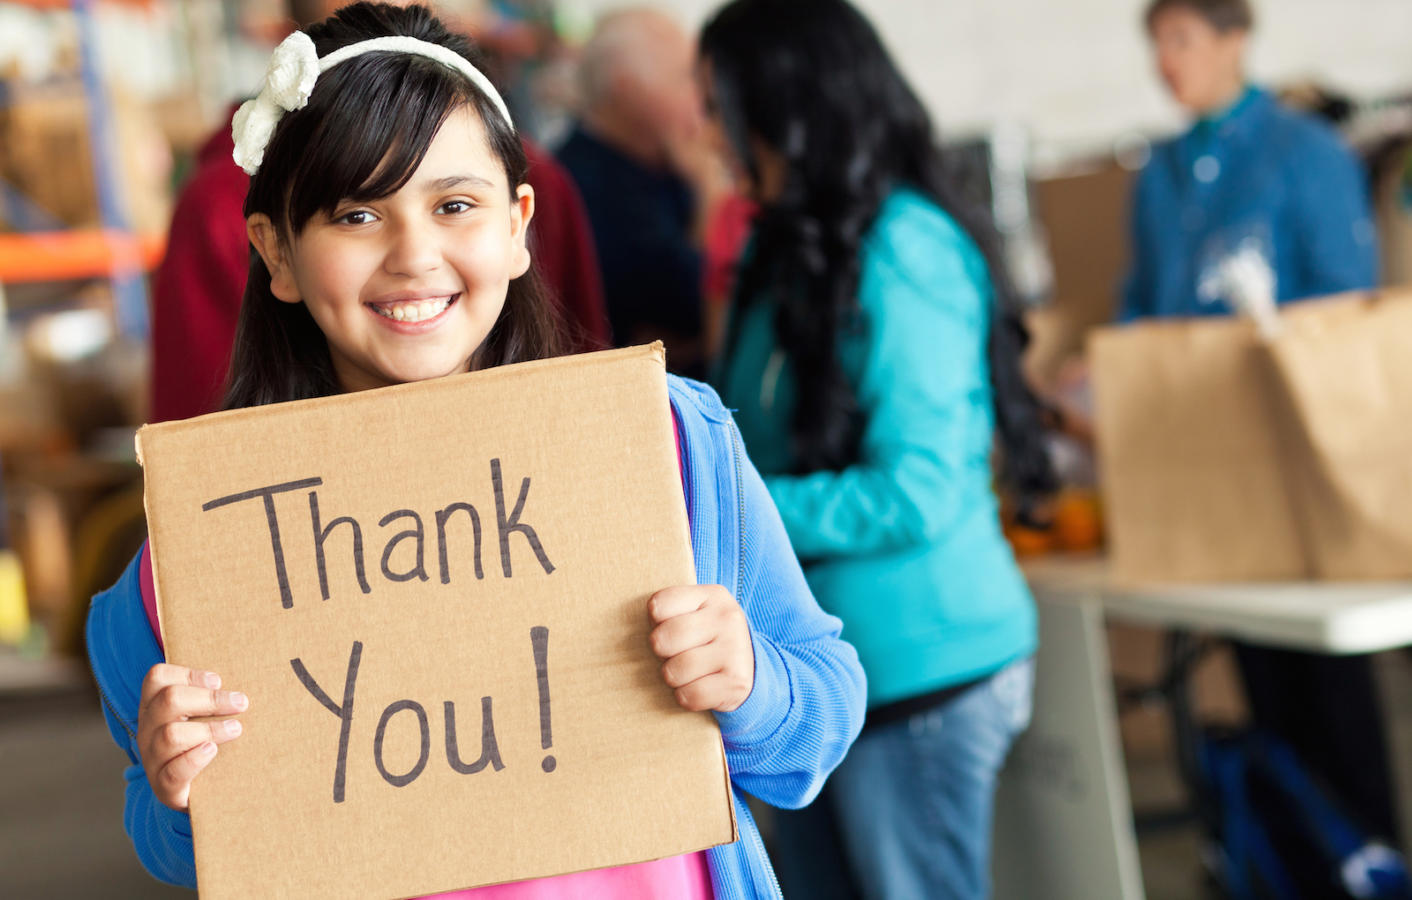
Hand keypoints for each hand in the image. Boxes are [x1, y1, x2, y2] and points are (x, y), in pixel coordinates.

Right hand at [136, 664, 247, 810]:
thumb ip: (212, 695)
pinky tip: (213, 751)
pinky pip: (173, 772)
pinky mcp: (164, 788)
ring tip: (235, 729)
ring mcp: (153, 760)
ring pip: (170, 735)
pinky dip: (195, 759)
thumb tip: (244, 676)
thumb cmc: (205, 742)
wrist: (202, 792)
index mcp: (154, 708)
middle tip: (240, 703)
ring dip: (209, 728)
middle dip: (210, 699)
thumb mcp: (203, 715)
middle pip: (168, 701)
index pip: (157, 678)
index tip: (219, 680)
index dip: (188, 674)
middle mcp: (147, 731)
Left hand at [649, 585, 754, 712]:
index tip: (665, 627)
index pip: (658, 606)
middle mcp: (727, 617)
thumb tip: (619, 626)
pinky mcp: (737, 682)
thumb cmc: (708, 639)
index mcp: (712, 595)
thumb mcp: (696, 613)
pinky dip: (686, 697)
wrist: (751, 669)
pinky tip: (696, 687)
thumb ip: (670, 611)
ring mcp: (735, 649)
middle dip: (661, 653)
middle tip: (673, 654)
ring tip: (686, 672)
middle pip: (663, 639)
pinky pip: (691, 695)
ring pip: (676, 670)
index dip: (654, 623)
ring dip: (673, 678)